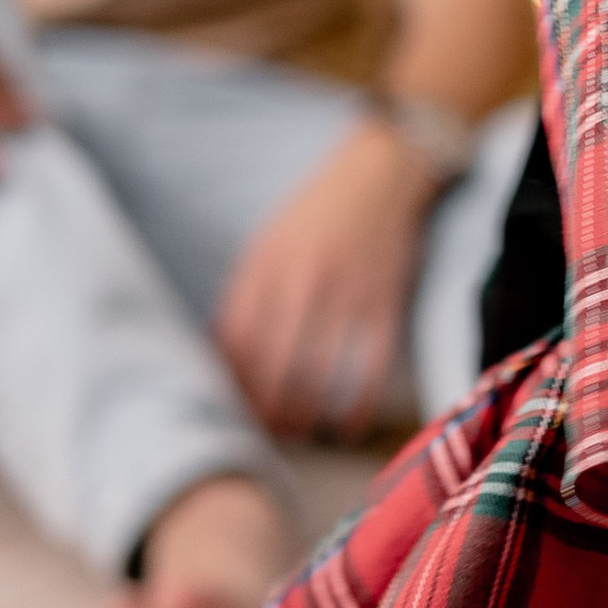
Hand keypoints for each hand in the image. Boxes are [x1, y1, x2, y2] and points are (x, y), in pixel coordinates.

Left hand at [213, 119, 429, 432]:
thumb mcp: (268, 241)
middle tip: (262, 436)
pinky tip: (349, 426)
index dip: (229, 384)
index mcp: (264, 265)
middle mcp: (301, 280)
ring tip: (298, 434)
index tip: (227, 411)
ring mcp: (346, 292)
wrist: (381, 171)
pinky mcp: (386, 301)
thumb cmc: (317, 211)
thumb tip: (221, 355)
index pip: (234, 341)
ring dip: (304, 415)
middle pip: (270, 365)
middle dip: (263, 411)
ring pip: (317, 373)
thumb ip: (247, 292)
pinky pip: (371, 366)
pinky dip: (359, 404)